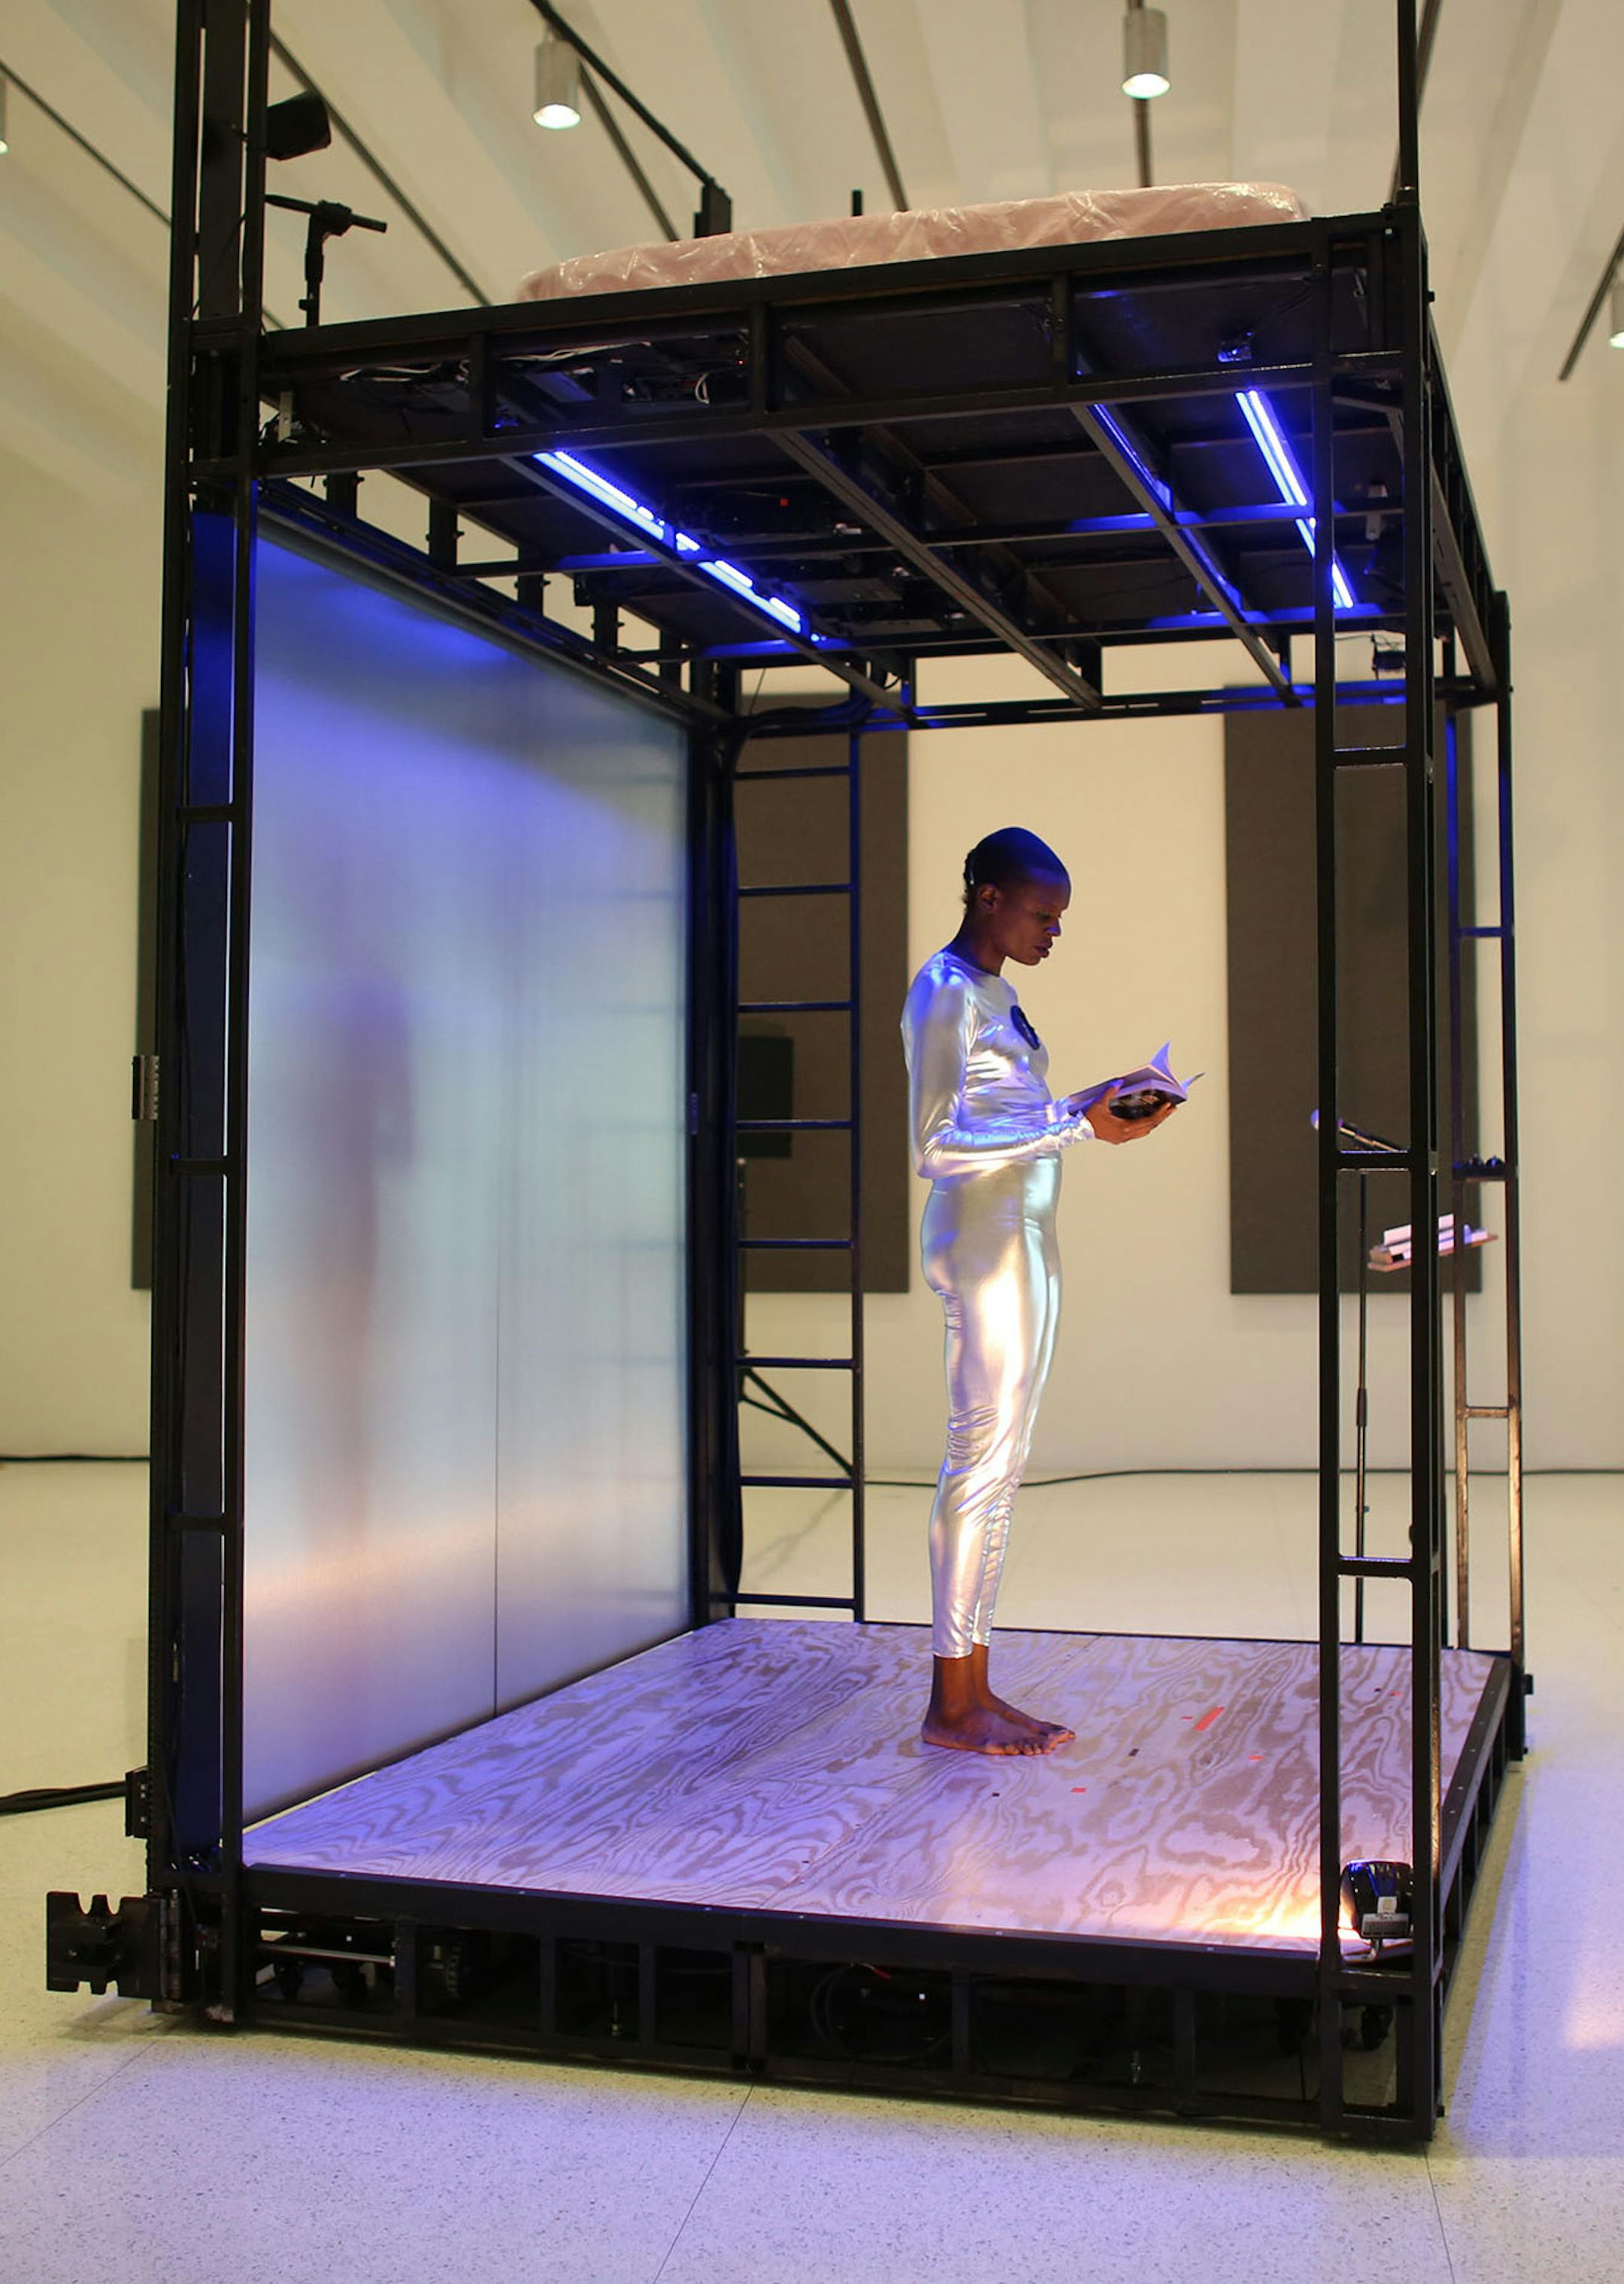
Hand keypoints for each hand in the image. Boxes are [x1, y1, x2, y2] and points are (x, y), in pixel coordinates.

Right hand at [1064, 1084, 1180, 1145]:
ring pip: (1145, 1131)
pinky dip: (1145, 1125)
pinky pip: (1138, 1132)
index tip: (1168, 1106)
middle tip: (1172, 1108)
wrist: (1078, 1130)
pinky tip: (1148, 1119)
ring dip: (1154, 1122)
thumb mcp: (1099, 1103)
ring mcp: (1123, 1138)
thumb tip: (1119, 1082)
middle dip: (1161, 1117)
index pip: (1148, 1121)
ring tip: (1163, 1113)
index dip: (1160, 1114)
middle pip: (1150, 1127)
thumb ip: (1110, 1092)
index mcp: (1124, 1127)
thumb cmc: (1088, 1119)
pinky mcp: (1119, 1138)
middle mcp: (1126, 1135)